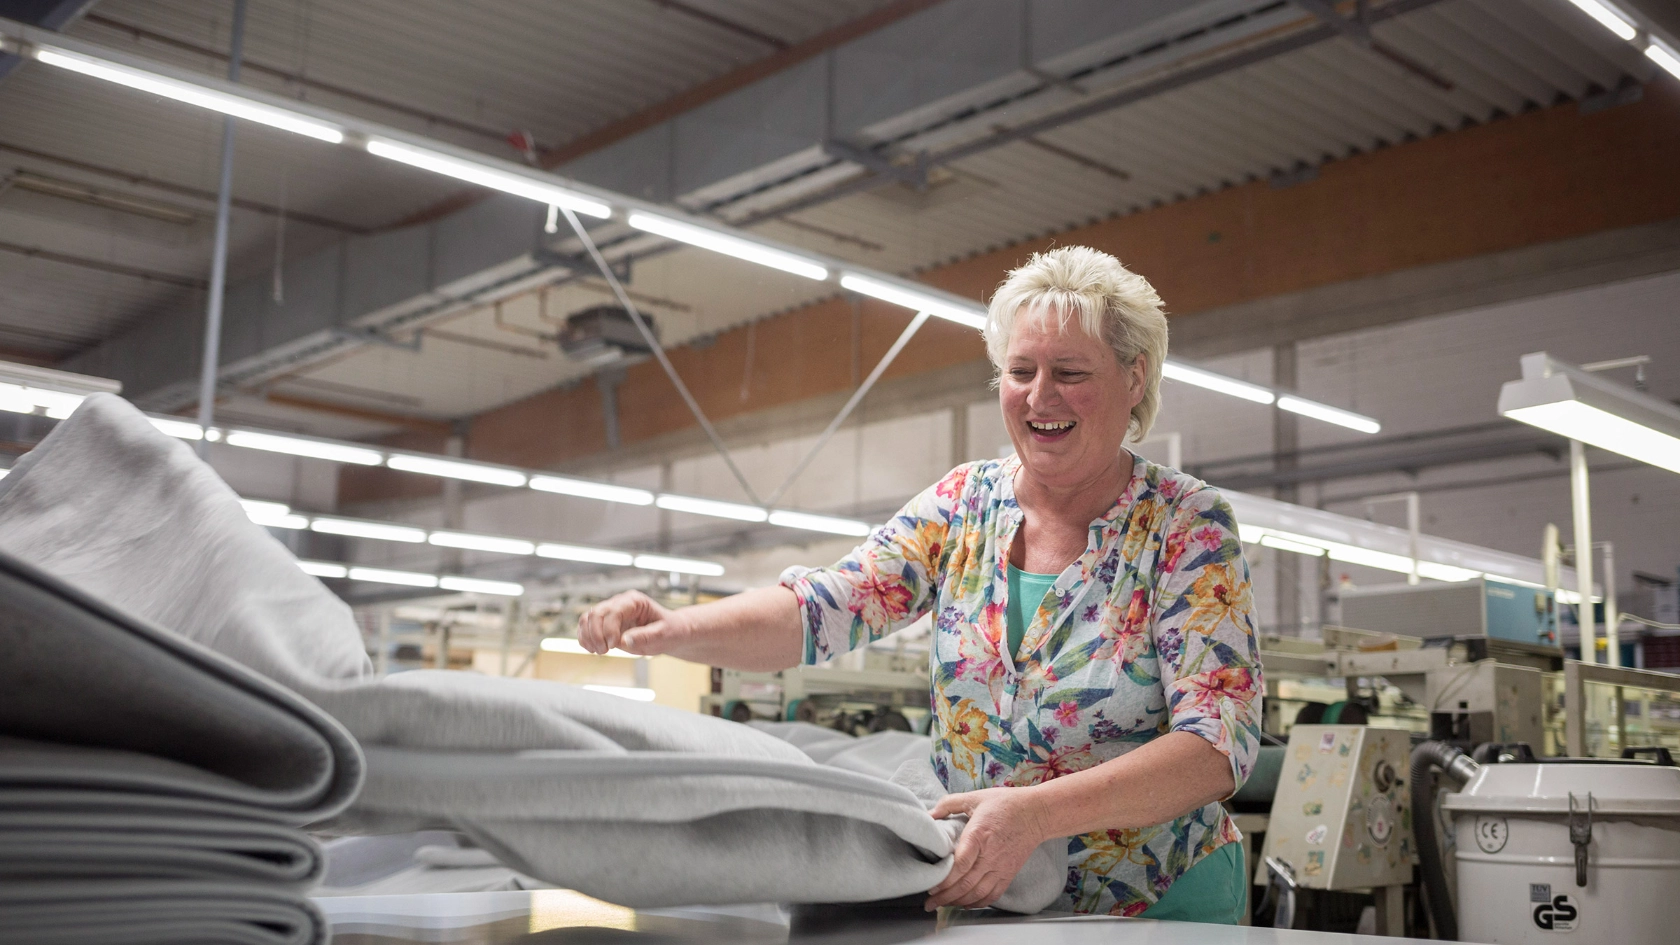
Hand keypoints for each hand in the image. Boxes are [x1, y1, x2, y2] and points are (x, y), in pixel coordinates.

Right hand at [577, 590, 683, 655]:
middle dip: (596, 634)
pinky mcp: (605, 624)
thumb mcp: (664, 635)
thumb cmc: (669, 631)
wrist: (669, 633)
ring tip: (599, 652)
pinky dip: (585, 639)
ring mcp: (610, 612)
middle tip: (604, 652)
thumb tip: (624, 640)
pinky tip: (593, 650)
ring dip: (588, 637)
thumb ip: (646, 636)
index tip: (613, 646)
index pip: (613, 611)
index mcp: (634, 601)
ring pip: (587, 619)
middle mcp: (619, 603)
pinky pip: (586, 627)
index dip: (609, 629)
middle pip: (596, 613)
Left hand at [924, 787, 1048, 910]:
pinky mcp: (1008, 874)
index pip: (961, 865)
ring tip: (943, 905)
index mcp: (978, 836)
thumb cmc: (1005, 804)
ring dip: (958, 902)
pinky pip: (992, 895)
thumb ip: (949, 803)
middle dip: (945, 897)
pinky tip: (965, 904)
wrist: (1036, 813)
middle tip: (929, 903)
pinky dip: (977, 903)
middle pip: (966, 884)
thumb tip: (929, 814)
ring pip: (977, 893)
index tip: (931, 886)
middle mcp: (990, 856)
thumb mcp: (975, 797)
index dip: (945, 879)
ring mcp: (1001, 867)